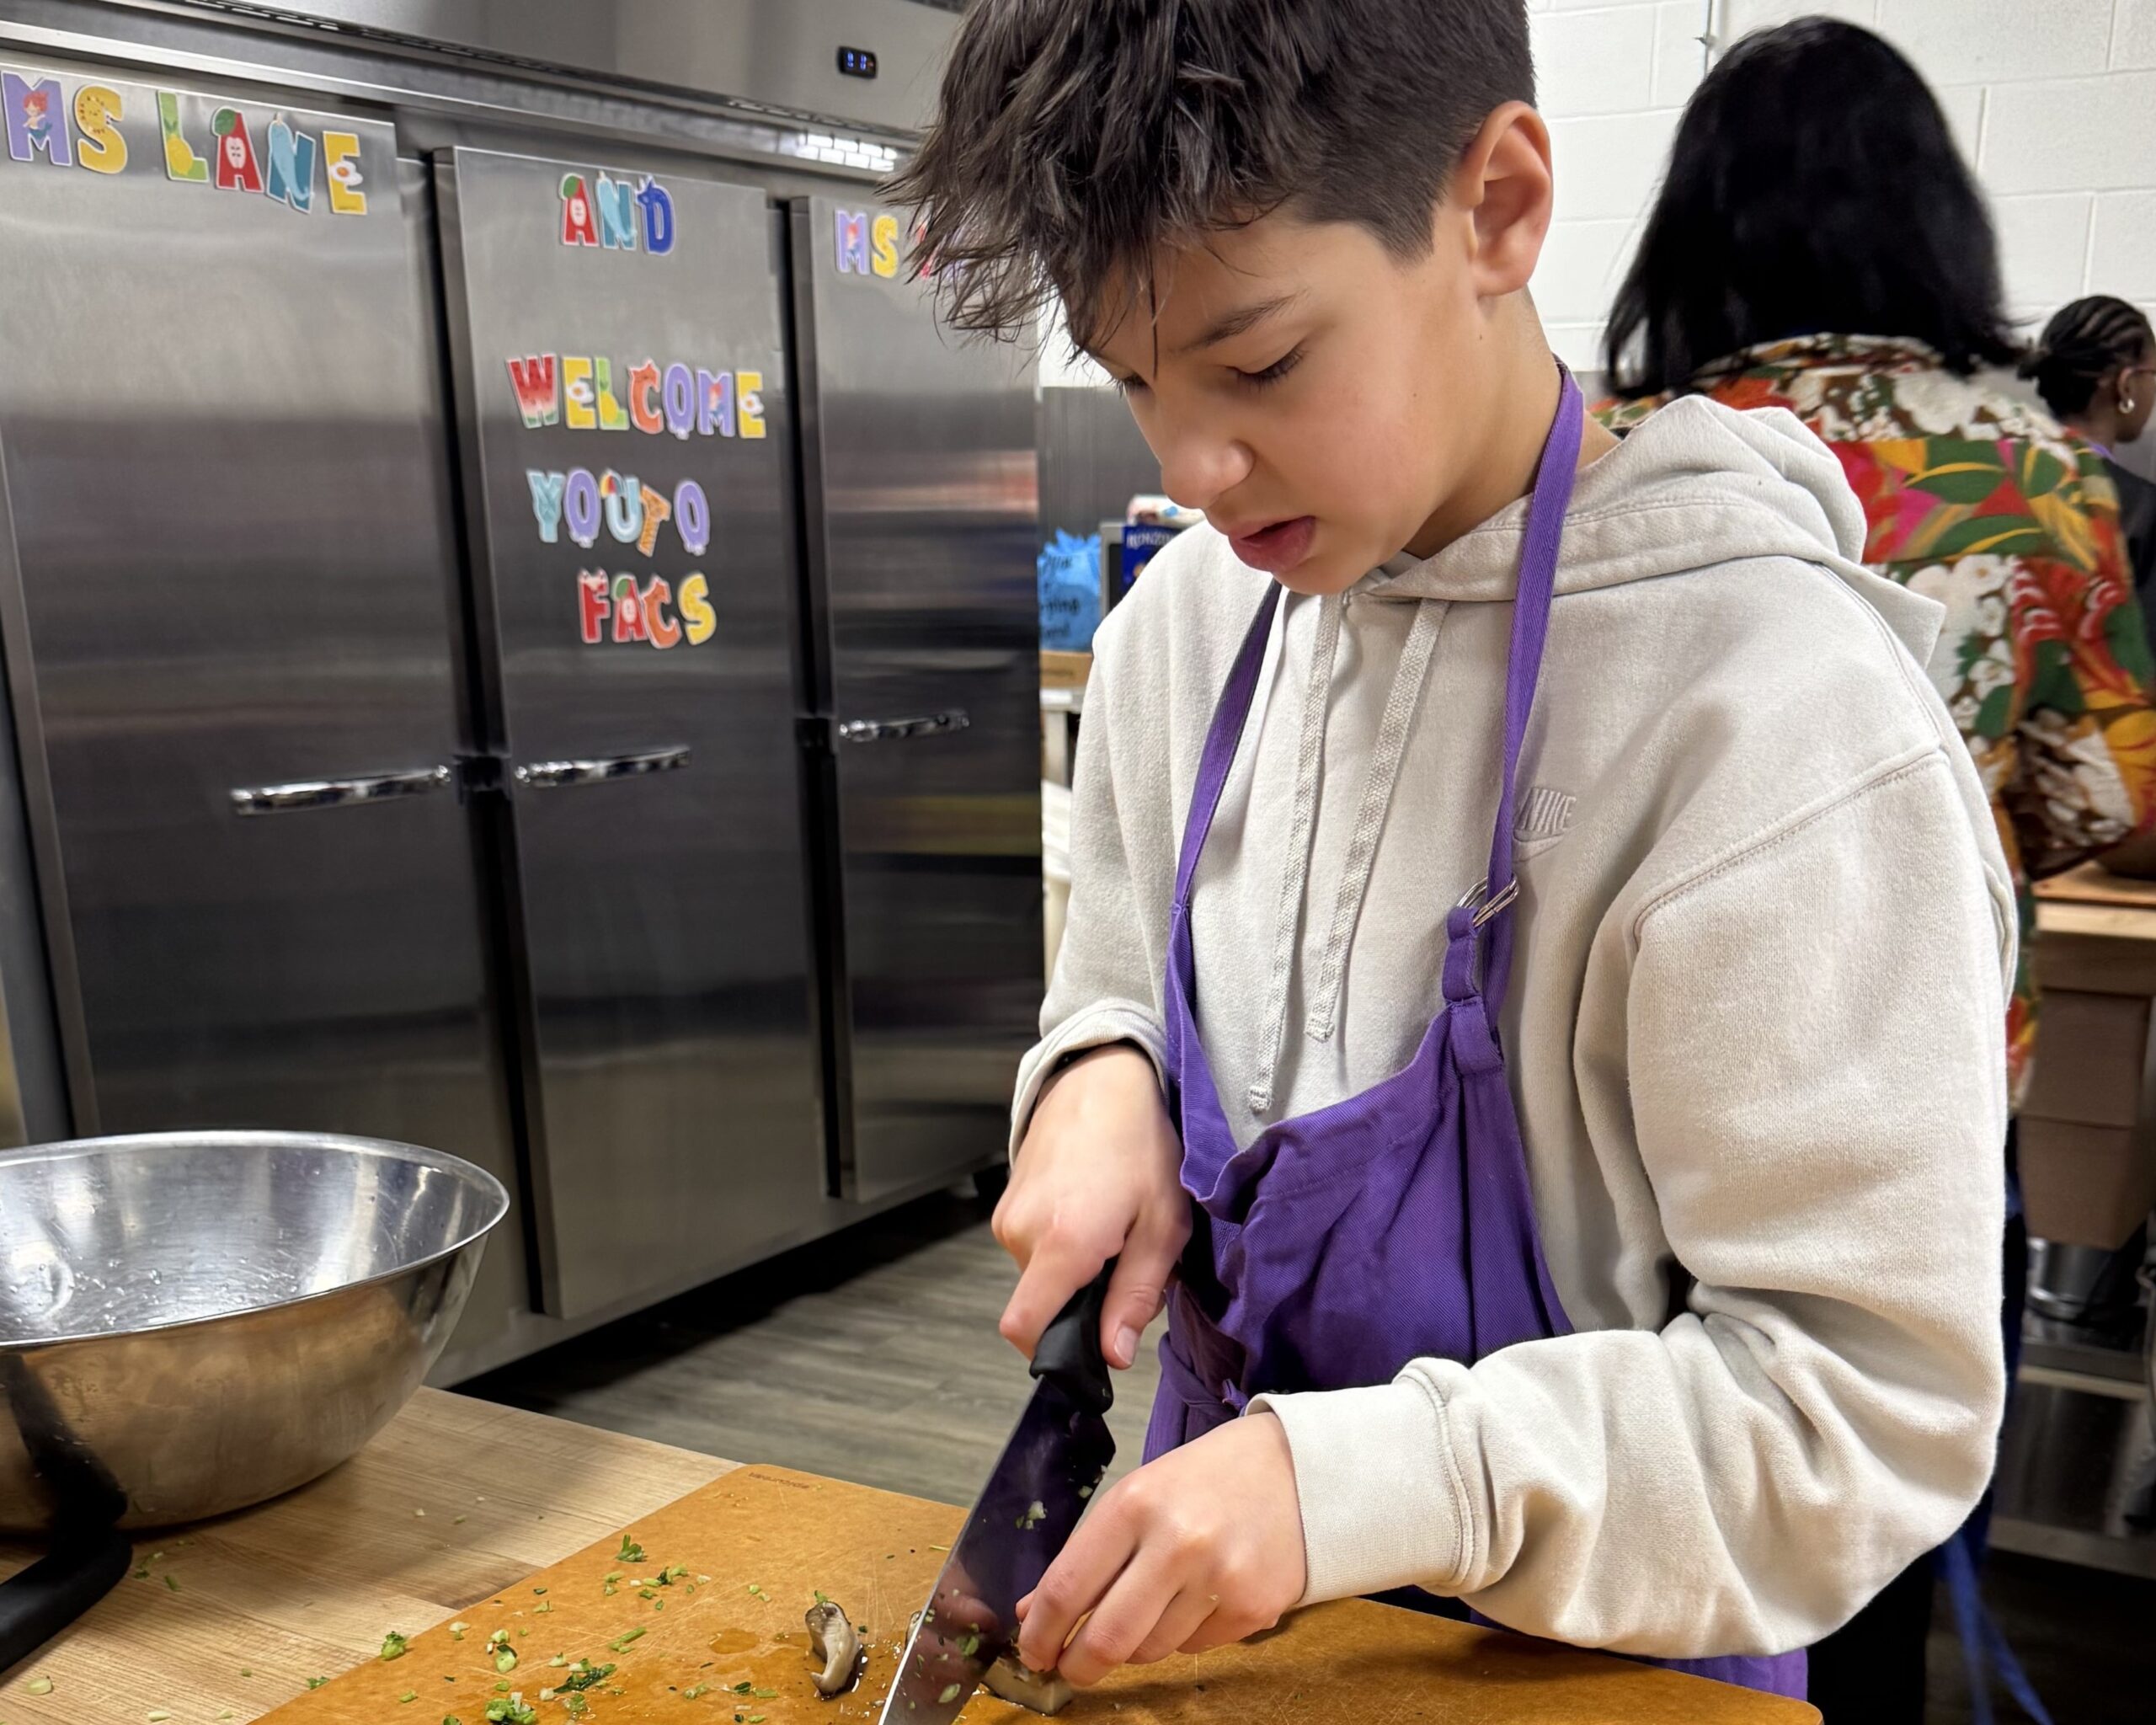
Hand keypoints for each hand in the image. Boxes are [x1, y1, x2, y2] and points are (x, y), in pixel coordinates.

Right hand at [997, 1045, 1188, 1369]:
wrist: (1102, 1078)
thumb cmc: (1141, 1144)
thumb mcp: (1162, 1225)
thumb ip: (1135, 1295)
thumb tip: (1113, 1355)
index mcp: (1062, 1242)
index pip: (1024, 1330)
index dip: (1056, 1351)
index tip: (1094, 1342)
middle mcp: (1021, 1232)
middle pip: (1043, 1306)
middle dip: (1086, 1301)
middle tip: (1129, 1259)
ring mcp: (1008, 1216)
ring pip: (1040, 1277)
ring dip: (1077, 1270)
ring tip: (1114, 1226)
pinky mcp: (1007, 1204)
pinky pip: (1033, 1248)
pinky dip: (1063, 1245)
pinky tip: (1093, 1210)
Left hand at [1014, 1413, 1305, 1683]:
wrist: (1299, 1470)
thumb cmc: (1207, 1479)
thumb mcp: (1138, 1495)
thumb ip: (1087, 1554)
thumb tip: (1034, 1610)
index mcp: (1135, 1504)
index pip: (1067, 1587)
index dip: (1040, 1631)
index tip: (1032, 1649)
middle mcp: (1177, 1542)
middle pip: (1107, 1638)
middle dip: (1078, 1664)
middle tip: (1070, 1669)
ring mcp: (1219, 1580)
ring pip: (1150, 1650)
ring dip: (1136, 1643)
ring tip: (1151, 1607)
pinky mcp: (1253, 1610)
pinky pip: (1194, 1648)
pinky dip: (1183, 1636)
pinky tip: (1197, 1599)